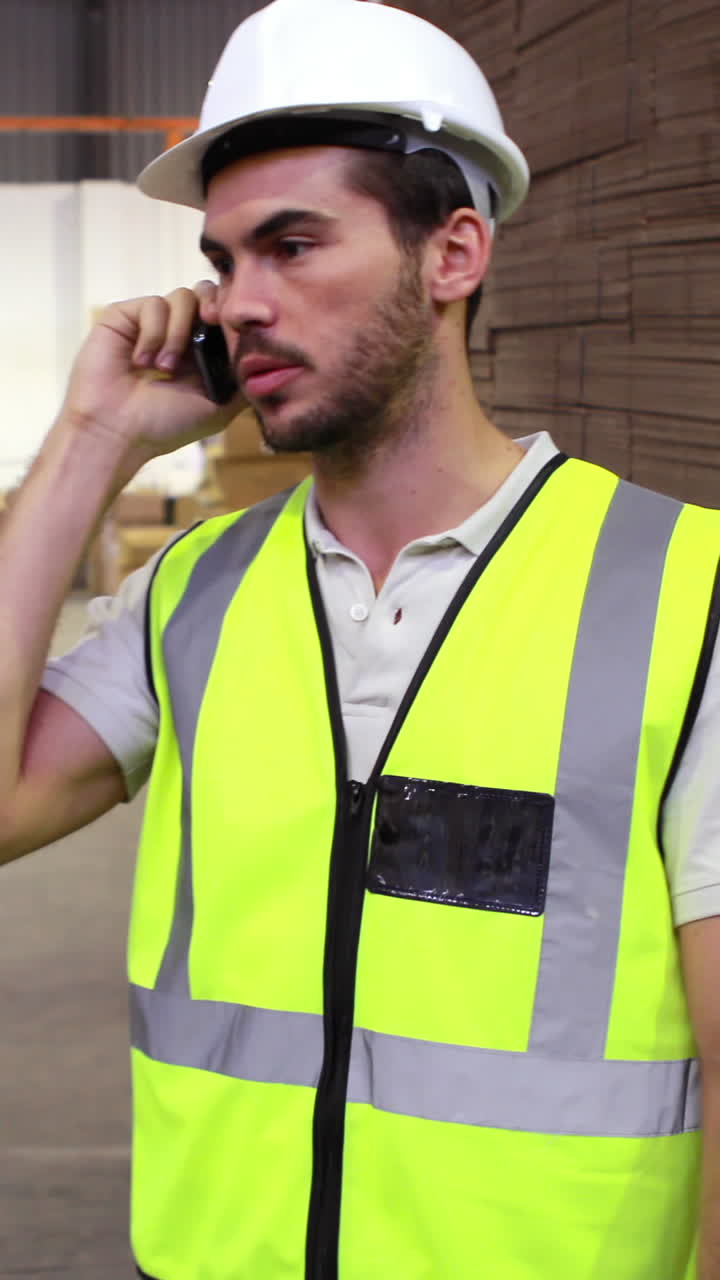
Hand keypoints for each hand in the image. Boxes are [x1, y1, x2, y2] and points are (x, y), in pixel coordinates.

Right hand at [59, 282, 239, 460]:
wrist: (118, 432)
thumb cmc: (165, 426)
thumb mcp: (219, 407)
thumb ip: (243, 382)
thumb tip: (270, 361)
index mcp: (200, 352)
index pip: (223, 315)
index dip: (231, 314)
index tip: (234, 327)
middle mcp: (176, 333)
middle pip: (205, 292)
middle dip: (213, 303)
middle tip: (212, 320)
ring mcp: (150, 324)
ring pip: (181, 297)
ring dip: (178, 333)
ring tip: (164, 368)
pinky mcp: (124, 317)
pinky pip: (153, 305)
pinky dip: (153, 333)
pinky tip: (141, 362)